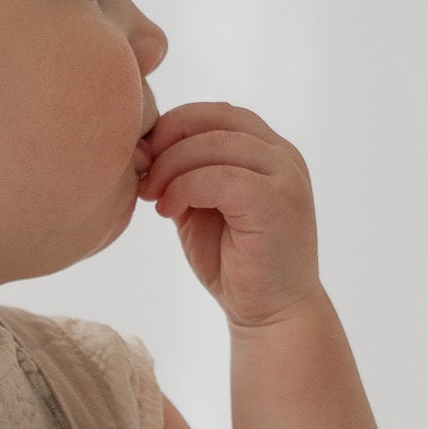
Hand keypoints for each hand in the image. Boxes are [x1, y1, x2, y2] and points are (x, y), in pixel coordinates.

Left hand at [138, 101, 320, 325]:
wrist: (271, 315)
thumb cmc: (234, 265)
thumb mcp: (200, 208)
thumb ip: (183, 175)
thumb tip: (143, 149)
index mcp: (267, 151)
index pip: (217, 113)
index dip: (175, 123)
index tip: (145, 156)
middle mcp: (282, 156)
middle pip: (216, 119)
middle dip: (169, 140)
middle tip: (142, 176)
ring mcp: (285, 177)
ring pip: (216, 144)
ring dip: (173, 166)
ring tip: (153, 197)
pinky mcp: (278, 202)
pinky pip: (221, 177)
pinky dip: (185, 187)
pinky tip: (168, 210)